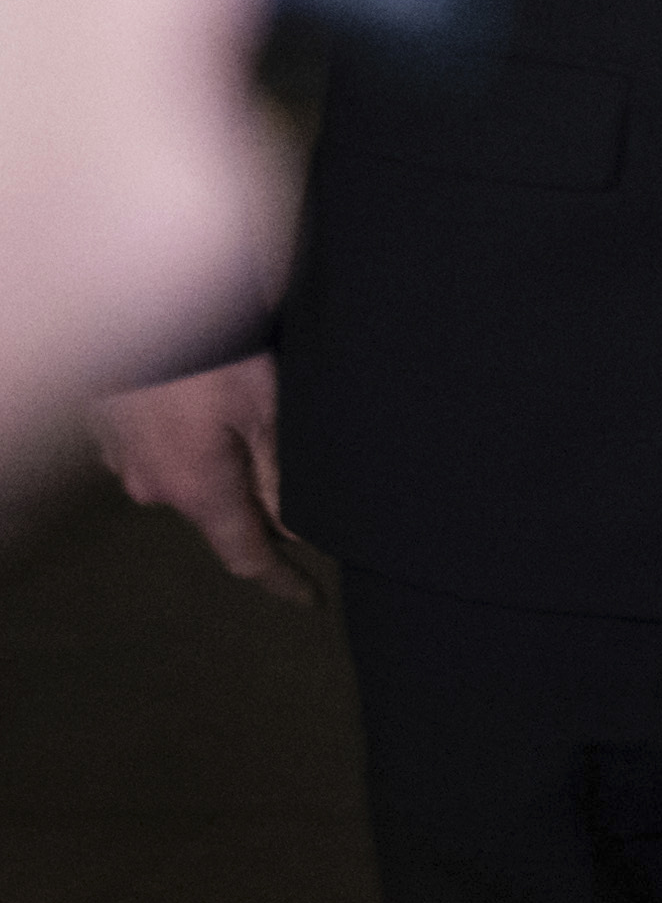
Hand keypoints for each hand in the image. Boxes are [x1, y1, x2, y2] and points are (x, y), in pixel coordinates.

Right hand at [86, 356, 316, 604]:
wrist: (136, 301)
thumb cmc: (214, 354)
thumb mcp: (266, 410)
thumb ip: (281, 476)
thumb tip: (297, 531)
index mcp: (197, 490)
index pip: (245, 556)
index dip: (281, 582)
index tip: (311, 600)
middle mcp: (153, 488)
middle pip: (219, 512)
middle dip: (257, 503)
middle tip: (301, 478)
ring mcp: (123, 460)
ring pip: (189, 477)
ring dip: (220, 463)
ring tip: (253, 422)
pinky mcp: (109, 431)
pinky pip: (160, 451)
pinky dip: (189, 440)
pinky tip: (207, 404)